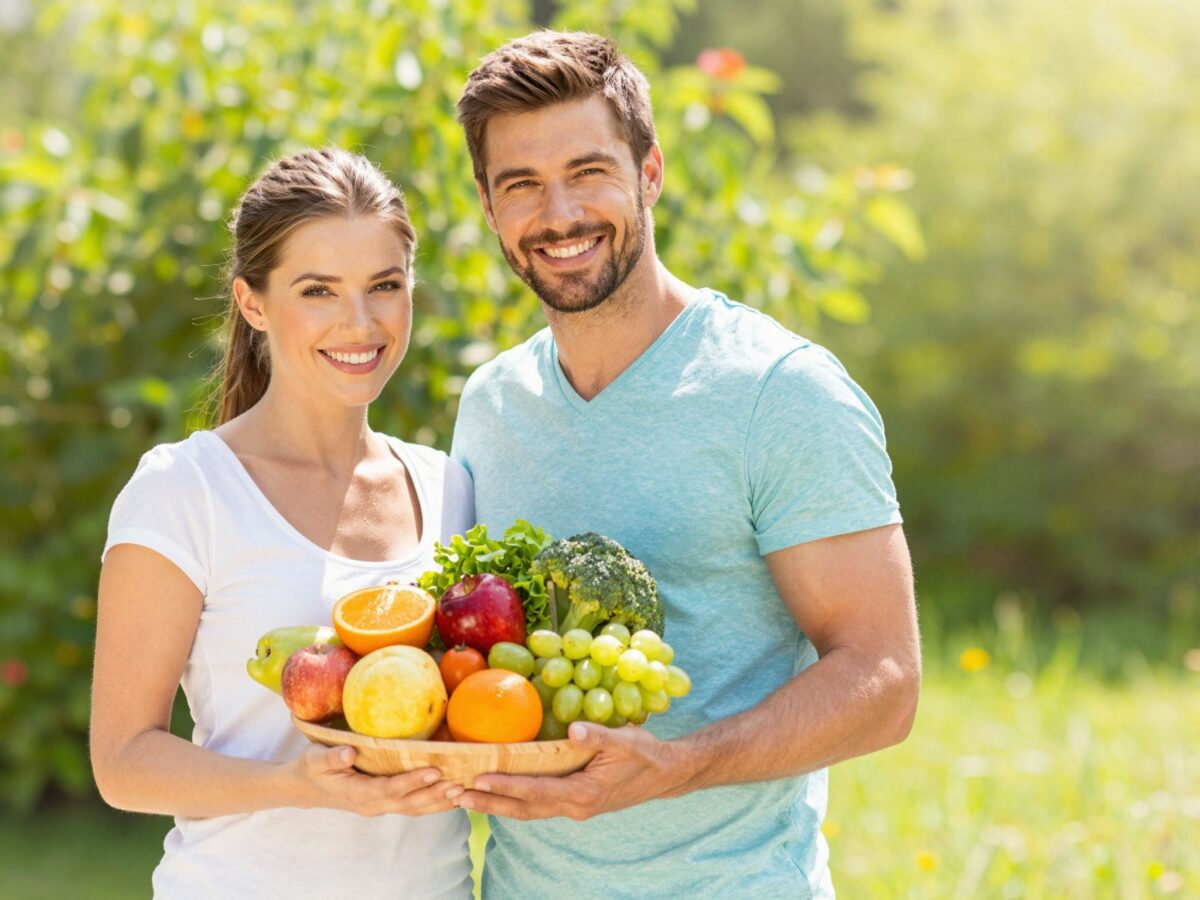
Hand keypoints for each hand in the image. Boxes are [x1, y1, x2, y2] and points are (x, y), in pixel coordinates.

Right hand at [293, 744, 462, 816]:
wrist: (307, 787)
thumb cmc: (312, 767)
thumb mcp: (315, 759)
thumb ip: (331, 757)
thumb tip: (348, 753)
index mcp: (357, 793)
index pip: (389, 789)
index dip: (412, 781)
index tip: (434, 770)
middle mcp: (372, 804)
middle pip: (408, 803)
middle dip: (434, 794)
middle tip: (459, 784)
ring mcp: (380, 806)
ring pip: (414, 808)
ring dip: (439, 802)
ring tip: (463, 791)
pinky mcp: (387, 803)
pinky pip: (414, 807)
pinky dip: (434, 804)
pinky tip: (454, 797)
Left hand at [454, 722, 690, 820]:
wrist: (664, 775)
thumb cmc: (644, 754)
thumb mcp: (625, 740)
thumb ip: (598, 736)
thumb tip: (573, 730)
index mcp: (583, 793)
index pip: (537, 792)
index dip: (508, 787)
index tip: (480, 780)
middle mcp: (574, 806)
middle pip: (524, 809)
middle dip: (489, 802)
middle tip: (455, 795)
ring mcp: (573, 808)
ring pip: (528, 811)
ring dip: (496, 805)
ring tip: (464, 798)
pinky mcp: (574, 802)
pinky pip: (537, 805)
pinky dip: (513, 801)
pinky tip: (496, 794)